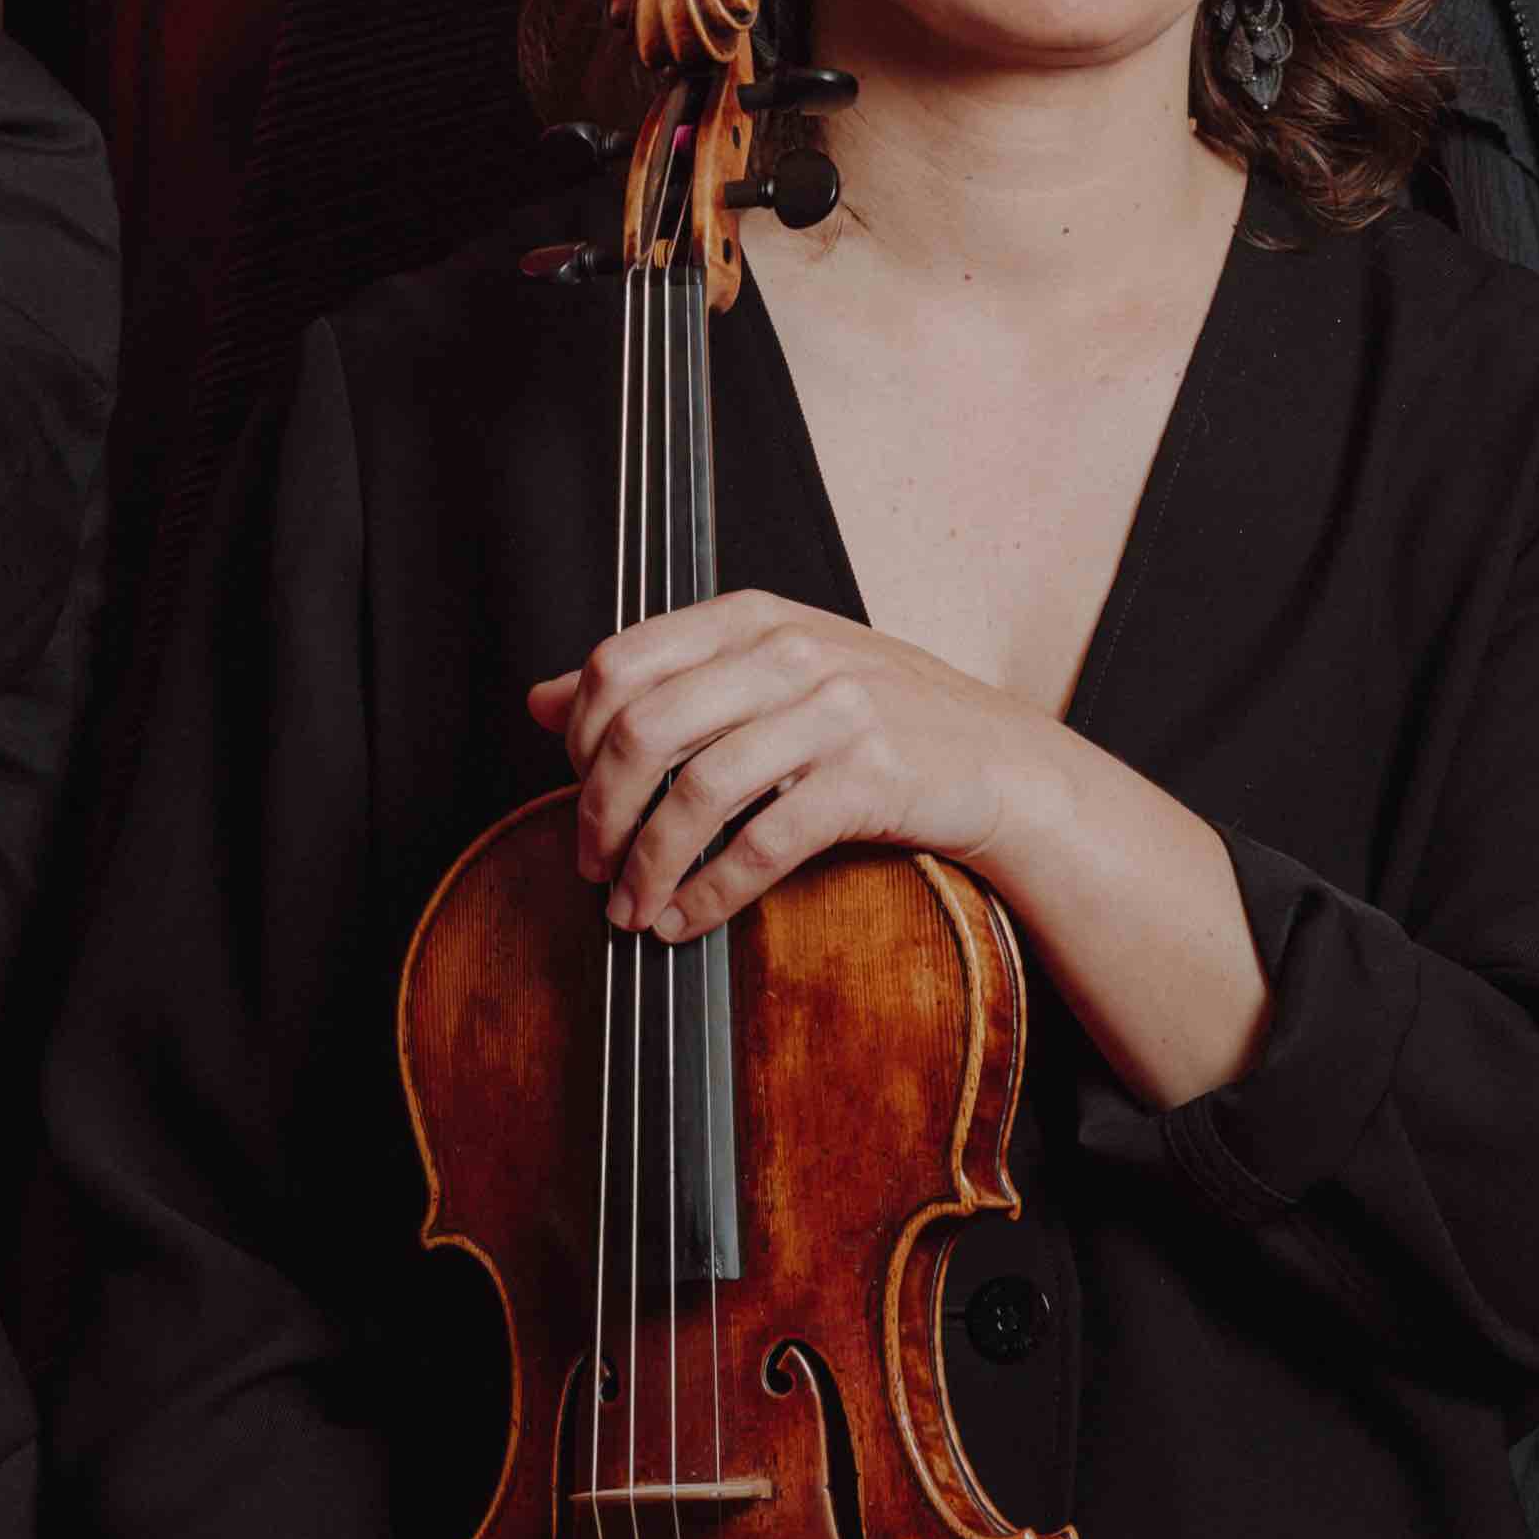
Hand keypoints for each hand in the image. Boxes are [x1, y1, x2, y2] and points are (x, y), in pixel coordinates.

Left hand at [530, 593, 1064, 943]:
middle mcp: (788, 651)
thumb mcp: (763, 673)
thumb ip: (658, 680)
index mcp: (750, 616)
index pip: (620, 664)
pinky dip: (711, 896)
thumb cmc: (872, 717)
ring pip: (698, 794)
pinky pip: (763, 845)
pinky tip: (688, 922)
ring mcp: (834, 712)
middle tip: (589, 866)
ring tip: (631, 910)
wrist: (998, 759)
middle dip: (598, 813)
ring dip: (649, 867)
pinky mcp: (869, 778)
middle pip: (644, 730)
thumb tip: (540, 700)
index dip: (578, 739)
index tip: (575, 794)